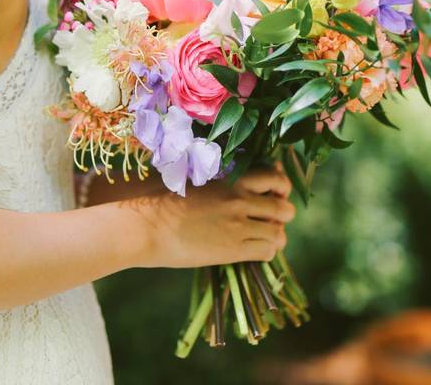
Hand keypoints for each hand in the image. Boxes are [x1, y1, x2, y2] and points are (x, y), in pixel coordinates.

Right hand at [131, 165, 296, 267]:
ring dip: (276, 236)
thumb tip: (233, 183)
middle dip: (283, 214)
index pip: (274, 177)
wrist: (147, 224)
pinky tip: (256, 251)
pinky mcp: (233, 248)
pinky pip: (266, 251)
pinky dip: (267, 252)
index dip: (280, 187)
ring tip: (268, 239)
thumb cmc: (161, 198)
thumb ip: (219, 179)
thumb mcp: (194, 178)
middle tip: (273, 219)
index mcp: (231, 178)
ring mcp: (238, 225)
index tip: (274, 193)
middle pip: (282, 208)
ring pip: (278, 233)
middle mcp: (240, 199)